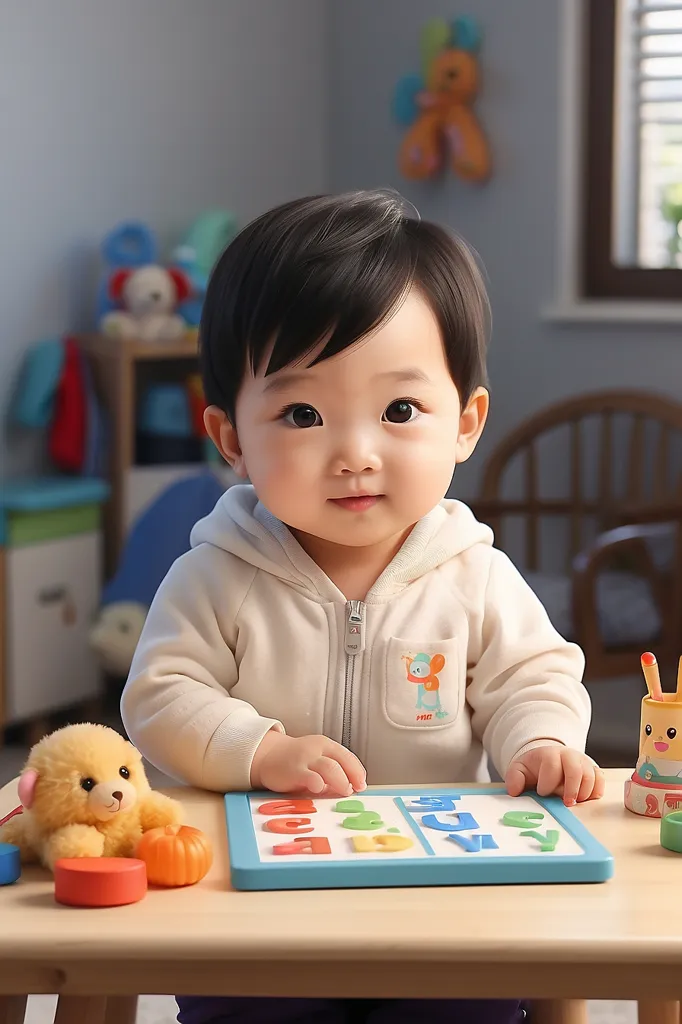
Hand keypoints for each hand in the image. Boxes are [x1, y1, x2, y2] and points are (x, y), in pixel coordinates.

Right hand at [251, 731, 366, 796]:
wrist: (268, 756)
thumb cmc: (296, 762)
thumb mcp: (316, 760)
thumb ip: (331, 771)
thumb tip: (350, 787)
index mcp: (325, 745)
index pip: (347, 756)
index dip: (357, 771)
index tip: (362, 784)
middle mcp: (316, 749)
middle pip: (340, 761)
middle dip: (351, 776)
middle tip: (354, 789)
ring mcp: (305, 758)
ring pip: (329, 767)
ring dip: (341, 781)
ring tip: (345, 791)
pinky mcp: (293, 770)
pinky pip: (310, 777)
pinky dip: (319, 784)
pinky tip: (320, 789)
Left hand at [505, 745, 604, 805]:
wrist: (548, 759)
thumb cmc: (535, 768)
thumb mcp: (520, 769)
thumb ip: (514, 778)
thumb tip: (514, 791)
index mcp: (549, 754)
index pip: (552, 766)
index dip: (548, 783)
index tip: (542, 793)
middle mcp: (569, 756)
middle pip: (576, 769)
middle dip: (571, 789)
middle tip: (566, 804)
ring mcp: (583, 763)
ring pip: (591, 775)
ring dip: (584, 792)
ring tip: (575, 803)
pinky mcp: (593, 771)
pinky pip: (600, 780)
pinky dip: (596, 791)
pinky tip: (586, 800)